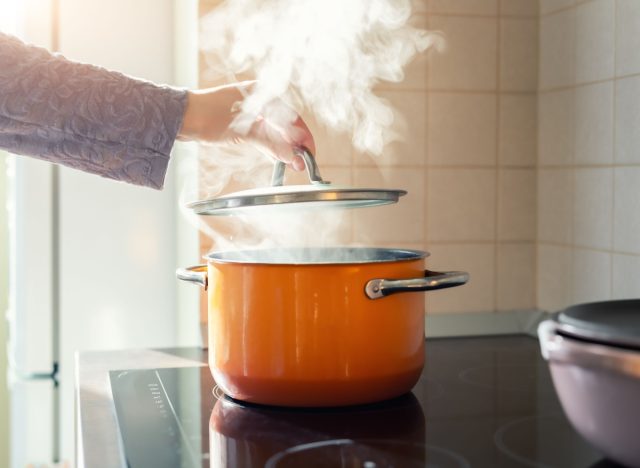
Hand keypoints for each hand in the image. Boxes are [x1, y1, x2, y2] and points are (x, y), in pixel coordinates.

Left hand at [177, 82, 314, 170]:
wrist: (180, 117)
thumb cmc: (208, 116)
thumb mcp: (244, 132)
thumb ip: (272, 145)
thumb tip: (293, 157)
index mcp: (262, 93)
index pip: (292, 117)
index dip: (303, 137)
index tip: (309, 154)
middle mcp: (259, 99)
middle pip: (285, 125)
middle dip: (294, 145)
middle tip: (302, 164)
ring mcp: (250, 111)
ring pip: (275, 132)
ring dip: (284, 148)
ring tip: (292, 164)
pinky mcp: (242, 122)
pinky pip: (263, 135)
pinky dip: (271, 147)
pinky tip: (278, 158)